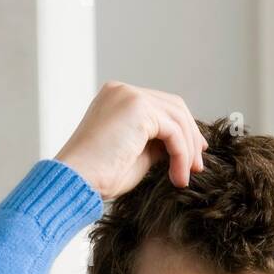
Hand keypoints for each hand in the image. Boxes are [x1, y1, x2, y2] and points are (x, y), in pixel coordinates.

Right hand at [54, 81, 207, 199]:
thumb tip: (180, 145)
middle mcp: (122, 91)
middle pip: (173, 106)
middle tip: (197, 165)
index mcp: (117, 98)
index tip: (192, 156)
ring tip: (186, 176)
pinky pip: (173, 130)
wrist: (75, 182)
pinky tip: (178, 177)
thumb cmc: (98, 177)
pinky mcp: (137, 108)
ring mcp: (129, 96)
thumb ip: (156, 143)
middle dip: (190, 136)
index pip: (159, 107)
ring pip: (177, 117)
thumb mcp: (135, 155)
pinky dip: (181, 154)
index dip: (182, 129)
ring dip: (187, 150)